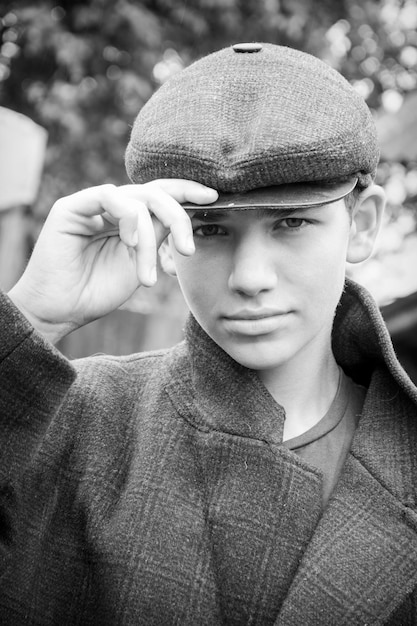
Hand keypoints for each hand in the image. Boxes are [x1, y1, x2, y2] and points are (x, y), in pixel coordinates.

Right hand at [8, 179, 217, 342]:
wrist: (61, 311)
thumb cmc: (97, 292)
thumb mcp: (139, 264)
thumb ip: (156, 237)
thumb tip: (181, 217)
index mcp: (129, 219)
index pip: (161, 195)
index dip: (187, 192)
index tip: (213, 198)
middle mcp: (112, 207)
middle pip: (155, 192)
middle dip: (179, 217)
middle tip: (188, 249)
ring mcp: (92, 205)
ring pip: (138, 199)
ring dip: (150, 238)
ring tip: (148, 274)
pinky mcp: (72, 207)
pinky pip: (109, 196)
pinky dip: (128, 219)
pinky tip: (131, 243)